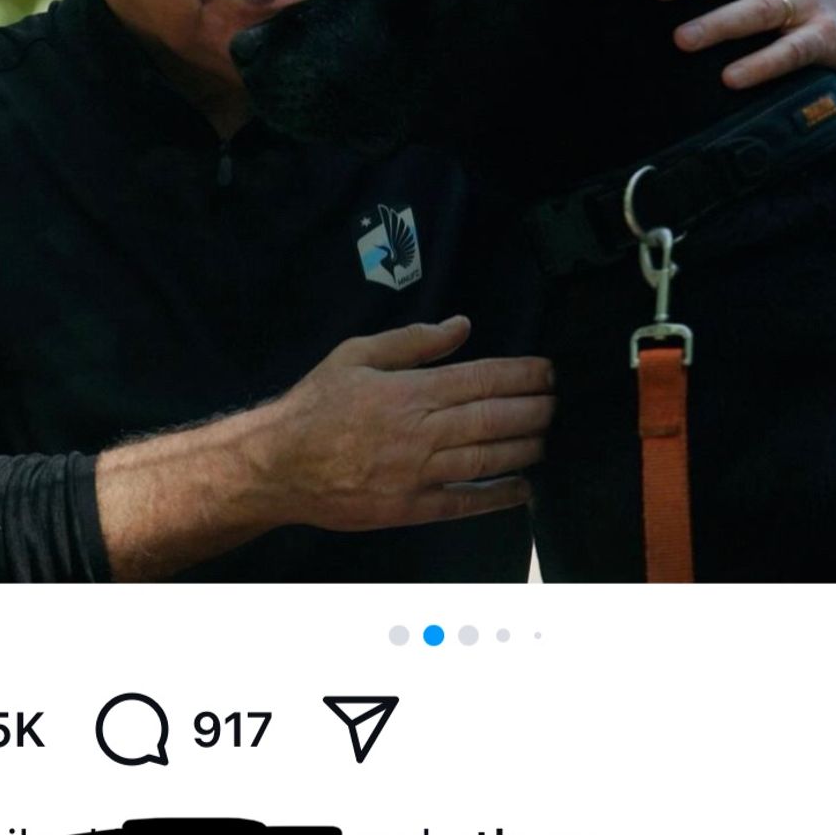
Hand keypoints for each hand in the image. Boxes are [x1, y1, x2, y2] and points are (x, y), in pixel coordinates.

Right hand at [264, 315, 554, 530]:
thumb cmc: (317, 404)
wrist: (279, 464)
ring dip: (525, 448)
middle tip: (556, 403)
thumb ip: (413, 341)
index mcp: (411, 391)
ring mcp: (418, 474)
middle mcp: (422, 432)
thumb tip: (462, 326)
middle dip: (534, 410)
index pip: (483, 379)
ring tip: (546, 437)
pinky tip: (523, 489)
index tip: (548, 372)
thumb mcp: (357, 355)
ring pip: (487, 459)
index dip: (522, 375)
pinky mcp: (411, 508)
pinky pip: (464, 502)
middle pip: (495, 419)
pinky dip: (498, 496)